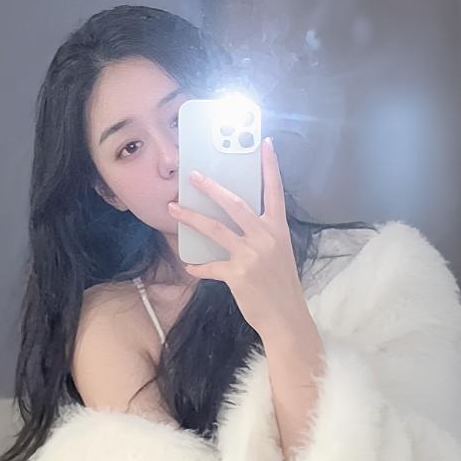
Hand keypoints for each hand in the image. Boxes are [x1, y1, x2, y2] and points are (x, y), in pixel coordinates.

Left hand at [167, 136, 304, 335]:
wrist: (286, 317)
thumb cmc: (281, 285)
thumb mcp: (279, 253)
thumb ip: (262, 235)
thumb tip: (238, 224)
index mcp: (278, 229)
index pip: (274, 190)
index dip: (269, 166)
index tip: (264, 143)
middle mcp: (265, 237)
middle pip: (234, 203)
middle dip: (211, 187)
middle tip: (193, 175)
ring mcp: (251, 255)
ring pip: (215, 228)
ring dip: (191, 217)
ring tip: (173, 207)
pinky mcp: (237, 274)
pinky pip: (210, 266)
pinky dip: (197, 266)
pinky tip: (189, 265)